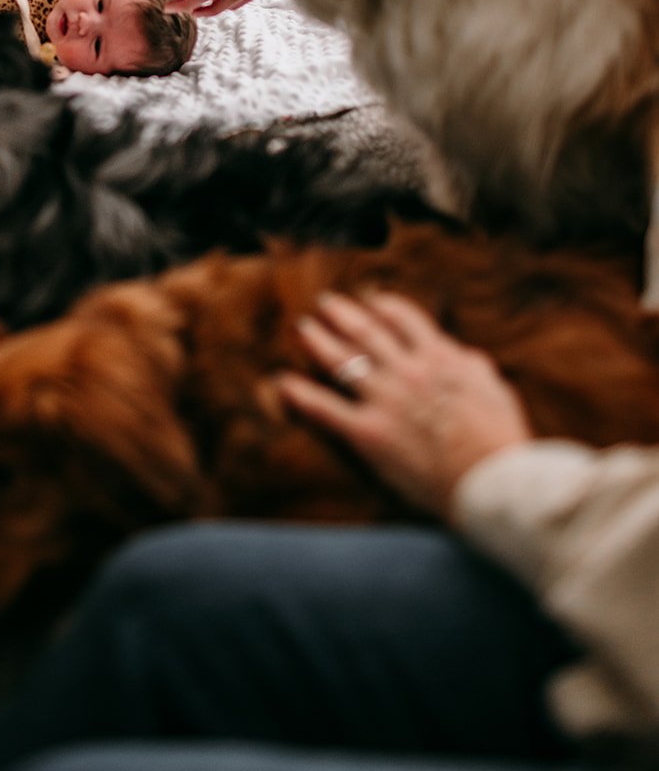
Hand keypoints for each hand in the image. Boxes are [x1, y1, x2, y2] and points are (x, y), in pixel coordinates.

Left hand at [280, 292, 533, 517]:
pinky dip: (300, 394)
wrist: (492, 482)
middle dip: (341, 313)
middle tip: (324, 303)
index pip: (404, 317)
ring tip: (302, 328)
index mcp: (439, 357)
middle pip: (365, 331)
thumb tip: (461, 354)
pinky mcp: (368, 433)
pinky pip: (325, 408)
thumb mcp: (494, 388)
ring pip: (341, 359)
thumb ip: (471, 365)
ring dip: (317, 340)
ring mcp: (385, 400)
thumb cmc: (501, 440)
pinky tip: (282, 382)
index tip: (370, 300)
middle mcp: (407, 371)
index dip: (382, 305)